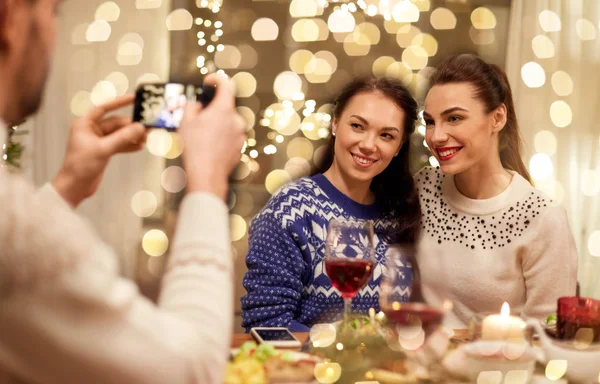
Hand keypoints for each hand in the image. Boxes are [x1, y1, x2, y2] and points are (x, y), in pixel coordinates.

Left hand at [52, 95, 146, 207]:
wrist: (74, 187)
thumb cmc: (81, 166)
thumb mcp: (103, 149)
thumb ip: (122, 138)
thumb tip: (140, 127)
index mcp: (85, 124)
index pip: (103, 108)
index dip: (119, 102)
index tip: (134, 98)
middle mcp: (91, 130)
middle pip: (115, 123)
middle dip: (130, 126)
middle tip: (146, 129)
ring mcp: (98, 141)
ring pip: (119, 134)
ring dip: (131, 136)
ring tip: (146, 139)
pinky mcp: (103, 152)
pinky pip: (119, 144)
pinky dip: (128, 145)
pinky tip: (139, 147)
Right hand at [179, 73, 245, 200]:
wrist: (206, 174)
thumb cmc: (195, 148)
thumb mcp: (185, 122)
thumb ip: (192, 107)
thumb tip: (197, 106)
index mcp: (224, 109)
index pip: (226, 85)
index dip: (217, 79)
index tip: (209, 81)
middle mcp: (236, 120)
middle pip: (225, 107)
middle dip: (212, 109)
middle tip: (198, 117)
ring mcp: (240, 135)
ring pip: (227, 123)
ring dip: (217, 125)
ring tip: (201, 136)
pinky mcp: (239, 148)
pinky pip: (230, 137)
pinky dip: (221, 137)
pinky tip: (209, 146)